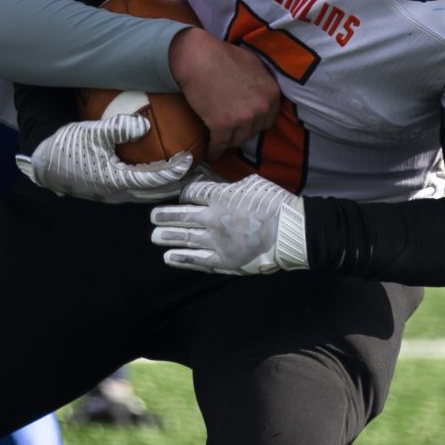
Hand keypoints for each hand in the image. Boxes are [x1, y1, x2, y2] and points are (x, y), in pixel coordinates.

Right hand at [18, 110, 197, 203]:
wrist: (44, 163)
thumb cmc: (67, 147)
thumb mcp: (92, 133)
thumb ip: (119, 128)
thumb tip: (144, 124)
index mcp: (117, 182)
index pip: (155, 179)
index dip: (175, 170)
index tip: (191, 158)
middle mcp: (119, 193)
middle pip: (158, 192)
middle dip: (179, 183)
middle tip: (199, 171)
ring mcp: (115, 195)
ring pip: (150, 194)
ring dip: (168, 186)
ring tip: (186, 174)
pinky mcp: (111, 190)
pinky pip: (140, 191)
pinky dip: (155, 185)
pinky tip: (161, 174)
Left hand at [150, 175, 306, 273]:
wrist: (291, 231)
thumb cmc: (276, 205)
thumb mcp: (253, 184)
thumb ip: (233, 186)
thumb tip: (223, 187)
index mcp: (220, 196)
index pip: (193, 194)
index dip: (184, 194)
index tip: (182, 197)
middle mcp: (212, 218)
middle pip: (181, 216)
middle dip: (164, 216)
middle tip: (153, 217)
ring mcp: (216, 241)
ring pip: (184, 237)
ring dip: (167, 236)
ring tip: (154, 236)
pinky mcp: (223, 260)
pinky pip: (196, 259)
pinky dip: (180, 258)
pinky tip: (168, 257)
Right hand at [168, 27, 280, 157]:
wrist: (197, 57)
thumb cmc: (222, 56)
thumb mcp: (253, 65)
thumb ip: (261, 84)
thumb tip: (261, 95)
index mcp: (272, 93)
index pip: (269, 119)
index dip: (256, 122)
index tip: (246, 123)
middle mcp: (262, 108)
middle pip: (253, 131)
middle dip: (242, 132)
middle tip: (230, 131)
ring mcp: (243, 118)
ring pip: (237, 140)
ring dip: (228, 141)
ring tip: (220, 141)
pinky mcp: (223, 126)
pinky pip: (220, 145)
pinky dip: (215, 150)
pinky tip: (211, 153)